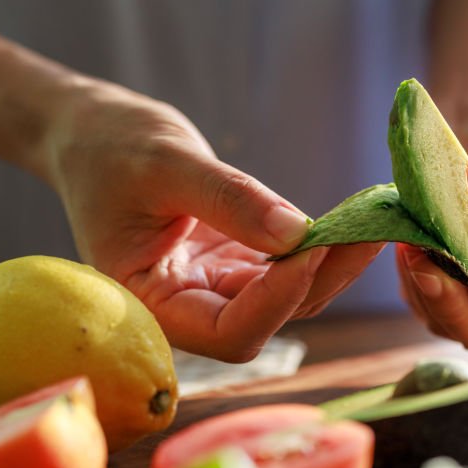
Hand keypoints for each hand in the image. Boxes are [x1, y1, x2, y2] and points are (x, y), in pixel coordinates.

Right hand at [40, 81, 381, 361]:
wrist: (92, 135)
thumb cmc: (109, 148)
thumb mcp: (165, 164)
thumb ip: (229, 200)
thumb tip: (296, 233)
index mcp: (152, 304)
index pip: (228, 332)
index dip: (276, 301)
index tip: (314, 247)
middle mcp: (189, 307)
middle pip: (270, 317)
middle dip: (321, 278)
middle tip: (368, 231)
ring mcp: (217, 286)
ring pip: (291, 295)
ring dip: (335, 264)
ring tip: (375, 222)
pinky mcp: (239, 263)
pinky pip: (290, 266)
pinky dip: (324, 245)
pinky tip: (356, 220)